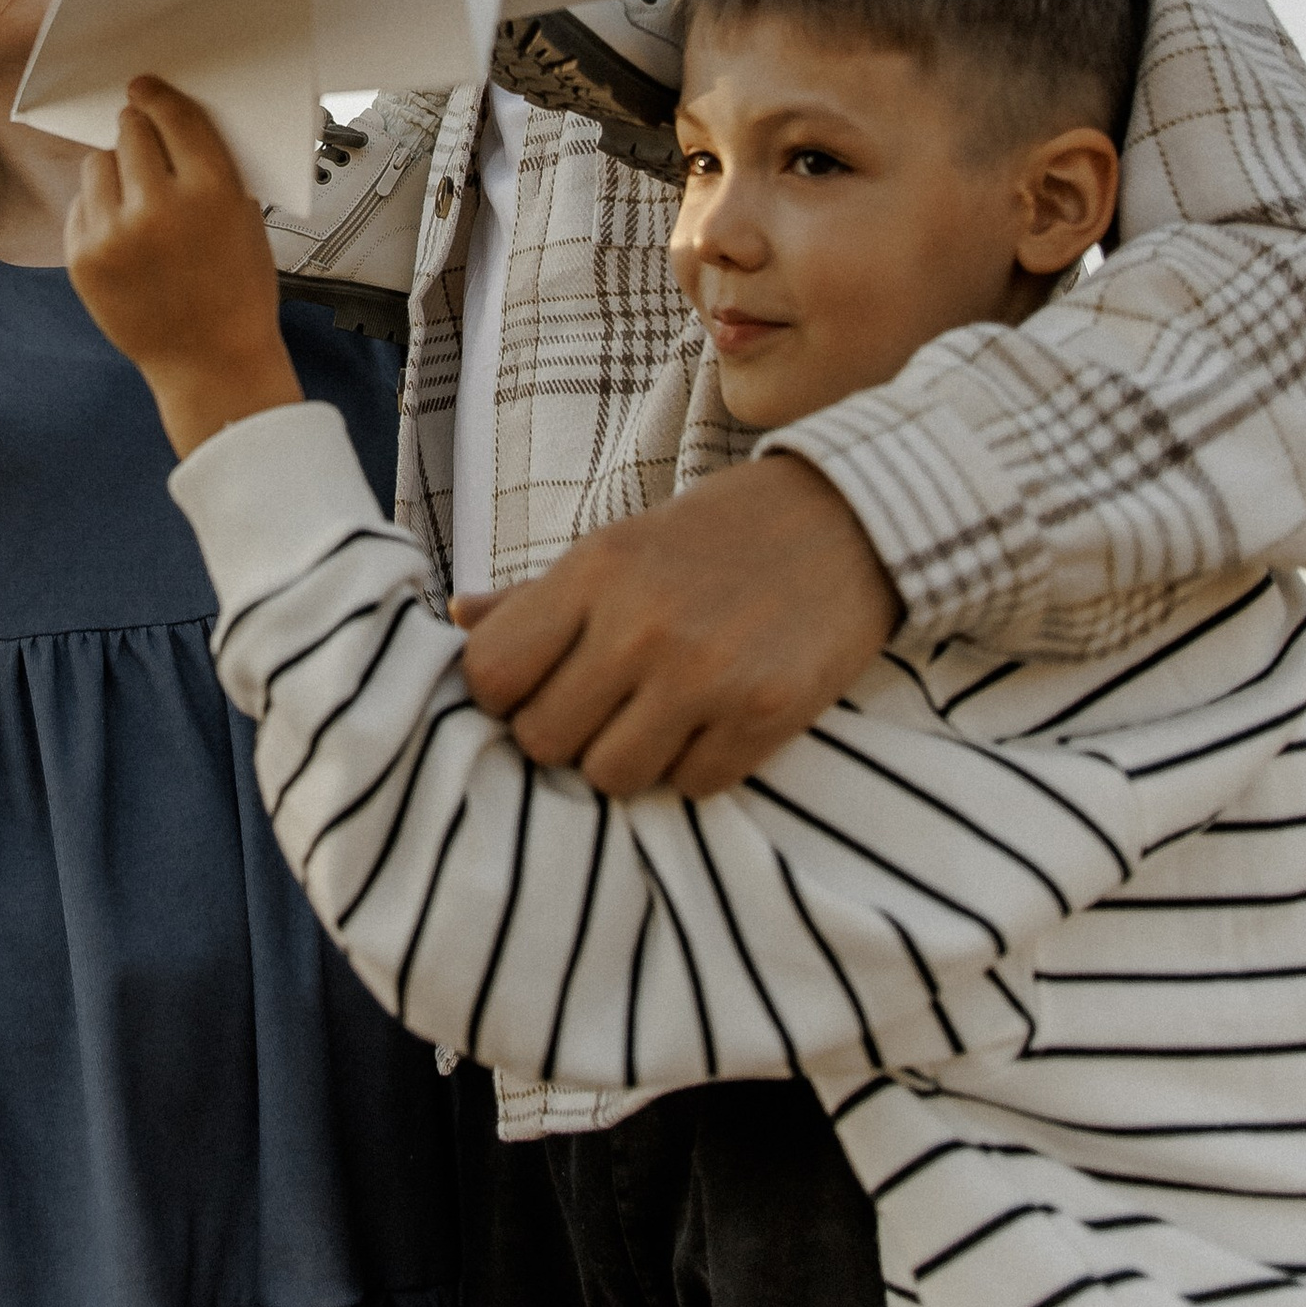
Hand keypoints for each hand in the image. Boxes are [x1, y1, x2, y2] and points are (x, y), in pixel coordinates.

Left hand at [66, 78, 302, 458]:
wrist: (211, 362)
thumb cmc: (236, 290)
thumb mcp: (245, 218)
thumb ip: (211, 169)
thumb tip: (169, 120)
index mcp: (212, 192)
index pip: (175, 117)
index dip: (157, 96)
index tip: (143, 87)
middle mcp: (159, 209)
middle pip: (130, 132)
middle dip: (136, 129)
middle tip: (141, 135)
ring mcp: (115, 236)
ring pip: (98, 164)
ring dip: (116, 169)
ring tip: (136, 197)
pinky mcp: (84, 260)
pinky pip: (80, 205)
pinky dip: (99, 210)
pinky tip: (124, 233)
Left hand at [452, 456, 899, 796]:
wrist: (848, 519)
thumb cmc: (715, 538)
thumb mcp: (618, 547)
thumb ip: (537, 597)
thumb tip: (457, 623)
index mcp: (593, 572)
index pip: (489, 674)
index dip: (500, 696)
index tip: (531, 689)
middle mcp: (641, 624)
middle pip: (543, 740)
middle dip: (563, 735)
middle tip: (600, 708)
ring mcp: (706, 673)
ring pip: (611, 777)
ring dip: (626, 760)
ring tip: (656, 717)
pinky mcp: (767, 713)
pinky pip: (692, 786)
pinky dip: (695, 766)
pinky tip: (713, 721)